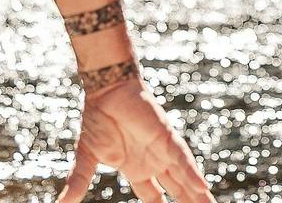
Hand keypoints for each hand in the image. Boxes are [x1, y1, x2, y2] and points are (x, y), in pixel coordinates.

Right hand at [57, 74, 214, 202]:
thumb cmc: (97, 118)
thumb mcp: (87, 158)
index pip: (155, 198)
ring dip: (197, 195)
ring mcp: (162, 151)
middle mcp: (154, 162)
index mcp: (136, 169)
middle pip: (176, 191)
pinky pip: (182, 159)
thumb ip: (78, 183)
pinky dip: (192, 173)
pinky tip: (202, 188)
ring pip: (185, 178)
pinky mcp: (166, 137)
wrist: (105, 89)